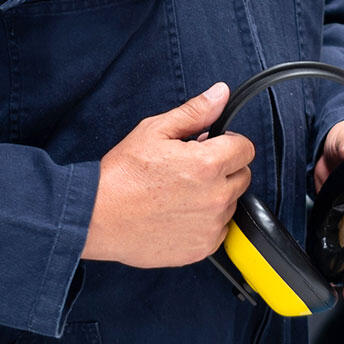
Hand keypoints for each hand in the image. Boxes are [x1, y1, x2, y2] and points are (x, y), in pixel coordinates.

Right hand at [82, 83, 254, 268]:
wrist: (98, 217)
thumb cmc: (122, 176)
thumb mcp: (154, 131)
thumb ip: (195, 112)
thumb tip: (220, 94)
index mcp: (207, 164)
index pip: (246, 149)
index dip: (229, 143)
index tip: (212, 146)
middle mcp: (215, 197)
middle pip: (242, 176)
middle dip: (224, 168)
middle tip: (192, 169)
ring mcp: (210, 225)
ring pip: (231, 204)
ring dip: (216, 196)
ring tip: (181, 193)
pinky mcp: (201, 248)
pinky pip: (219, 230)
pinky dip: (206, 222)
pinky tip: (180, 214)